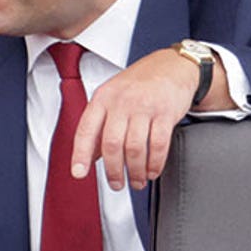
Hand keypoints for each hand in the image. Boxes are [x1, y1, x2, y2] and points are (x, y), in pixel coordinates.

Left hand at [70, 48, 196, 190]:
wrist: (172, 66)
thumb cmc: (139, 83)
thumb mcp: (111, 96)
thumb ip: (99, 123)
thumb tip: (90, 156)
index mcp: (102, 98)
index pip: (85, 130)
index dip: (80, 155)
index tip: (78, 173)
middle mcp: (121, 102)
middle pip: (111, 144)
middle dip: (113, 170)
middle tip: (116, 184)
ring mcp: (144, 107)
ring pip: (135, 148)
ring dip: (136, 171)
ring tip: (137, 181)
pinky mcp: (166, 113)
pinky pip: (159, 145)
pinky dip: (155, 163)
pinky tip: (153, 171)